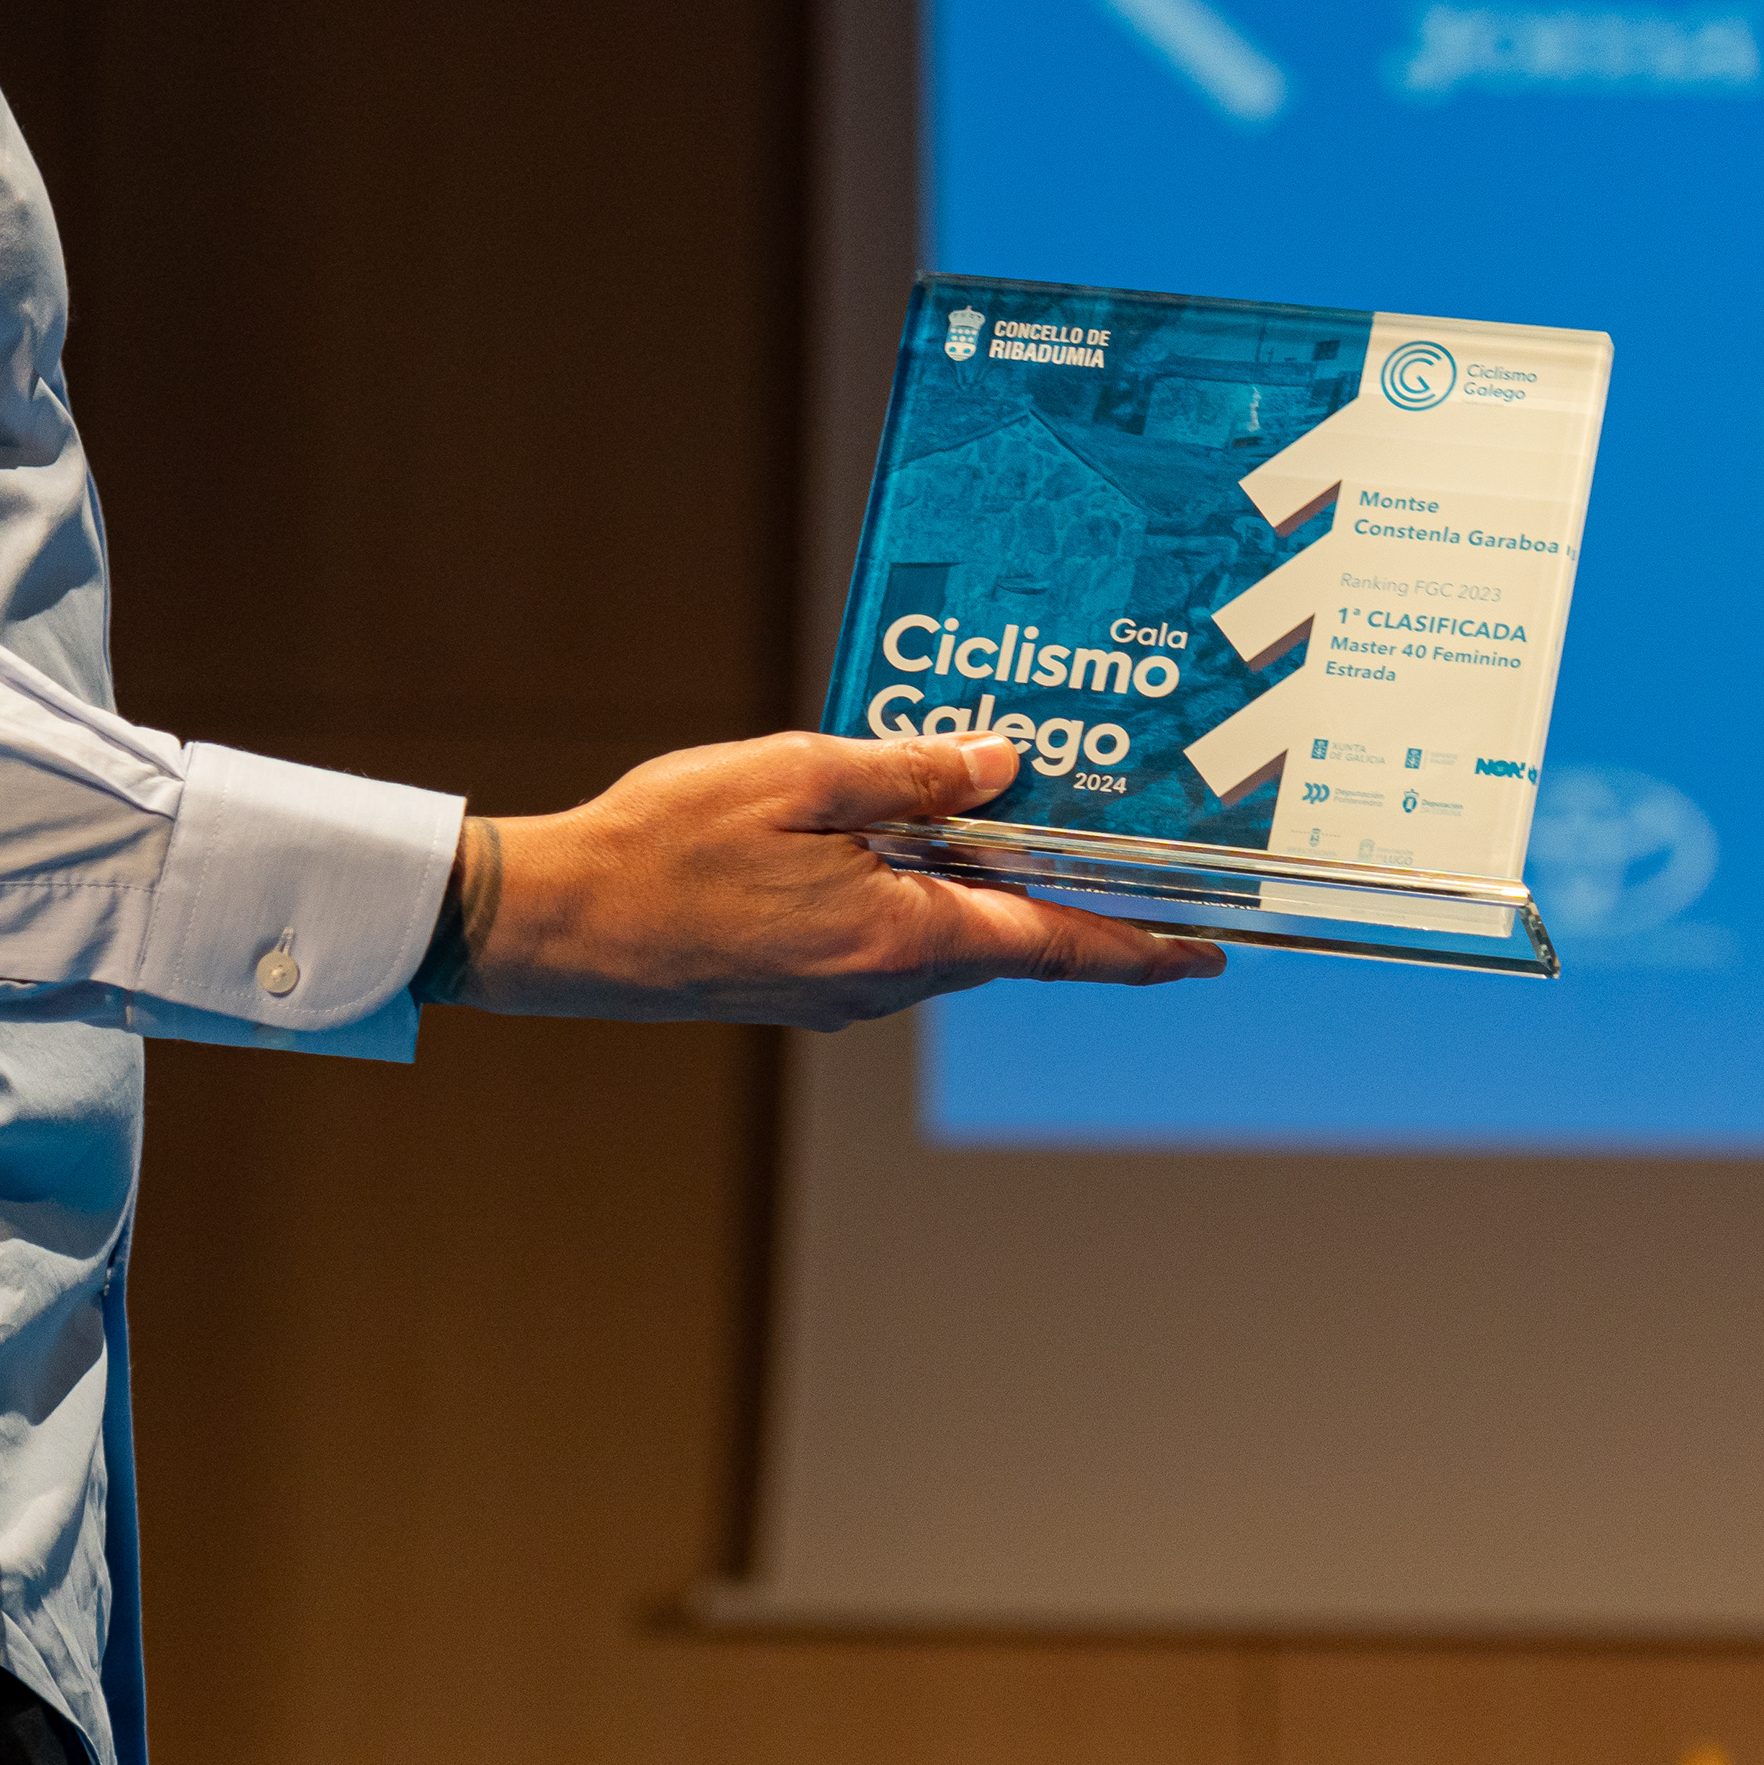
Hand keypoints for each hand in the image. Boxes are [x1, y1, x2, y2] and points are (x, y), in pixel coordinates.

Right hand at [421, 732, 1226, 1027]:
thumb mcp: (798, 777)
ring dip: (969, 876)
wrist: (551, 927)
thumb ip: (909, 774)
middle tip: (1110, 826)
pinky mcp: (796, 989)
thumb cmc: (662, 847)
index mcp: (902, 936)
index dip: (1142, 945)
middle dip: (1056, 883)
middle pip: (1005, 932)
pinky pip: (882, 936)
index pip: (1056, 943)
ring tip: (983, 800)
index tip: (1212, 950)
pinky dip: (906, 889)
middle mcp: (883, 983)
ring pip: (940, 931)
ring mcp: (837, 996)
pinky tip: (884, 833)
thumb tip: (1001, 768)